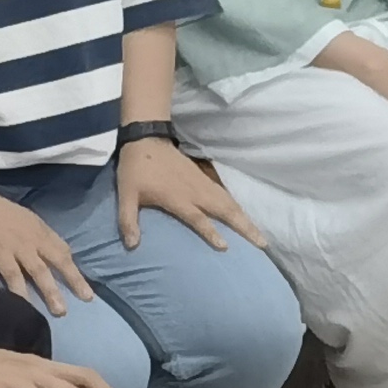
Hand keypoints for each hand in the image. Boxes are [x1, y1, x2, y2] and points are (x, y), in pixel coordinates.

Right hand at [0, 189, 92, 315]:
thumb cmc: (6, 214)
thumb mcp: (34, 222)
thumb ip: (50, 240)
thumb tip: (68, 258)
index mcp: (38, 237)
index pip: (62, 259)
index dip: (75, 278)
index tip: (87, 297)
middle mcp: (22, 246)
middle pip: (40, 271)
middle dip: (51, 292)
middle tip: (62, 312)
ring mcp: (0, 251)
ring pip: (13, 276)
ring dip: (22, 295)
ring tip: (30, 313)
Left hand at [118, 135, 263, 254]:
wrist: (147, 140)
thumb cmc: (136, 170)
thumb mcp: (125, 195)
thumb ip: (127, 221)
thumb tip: (131, 246)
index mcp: (177, 198)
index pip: (198, 218)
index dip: (211, 232)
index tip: (226, 247)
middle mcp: (195, 192)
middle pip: (225, 210)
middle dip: (244, 227)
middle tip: (262, 243)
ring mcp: (203, 184)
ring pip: (230, 202)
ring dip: (246, 218)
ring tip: (259, 235)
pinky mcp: (205, 178)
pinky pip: (226, 195)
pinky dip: (238, 207)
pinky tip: (244, 215)